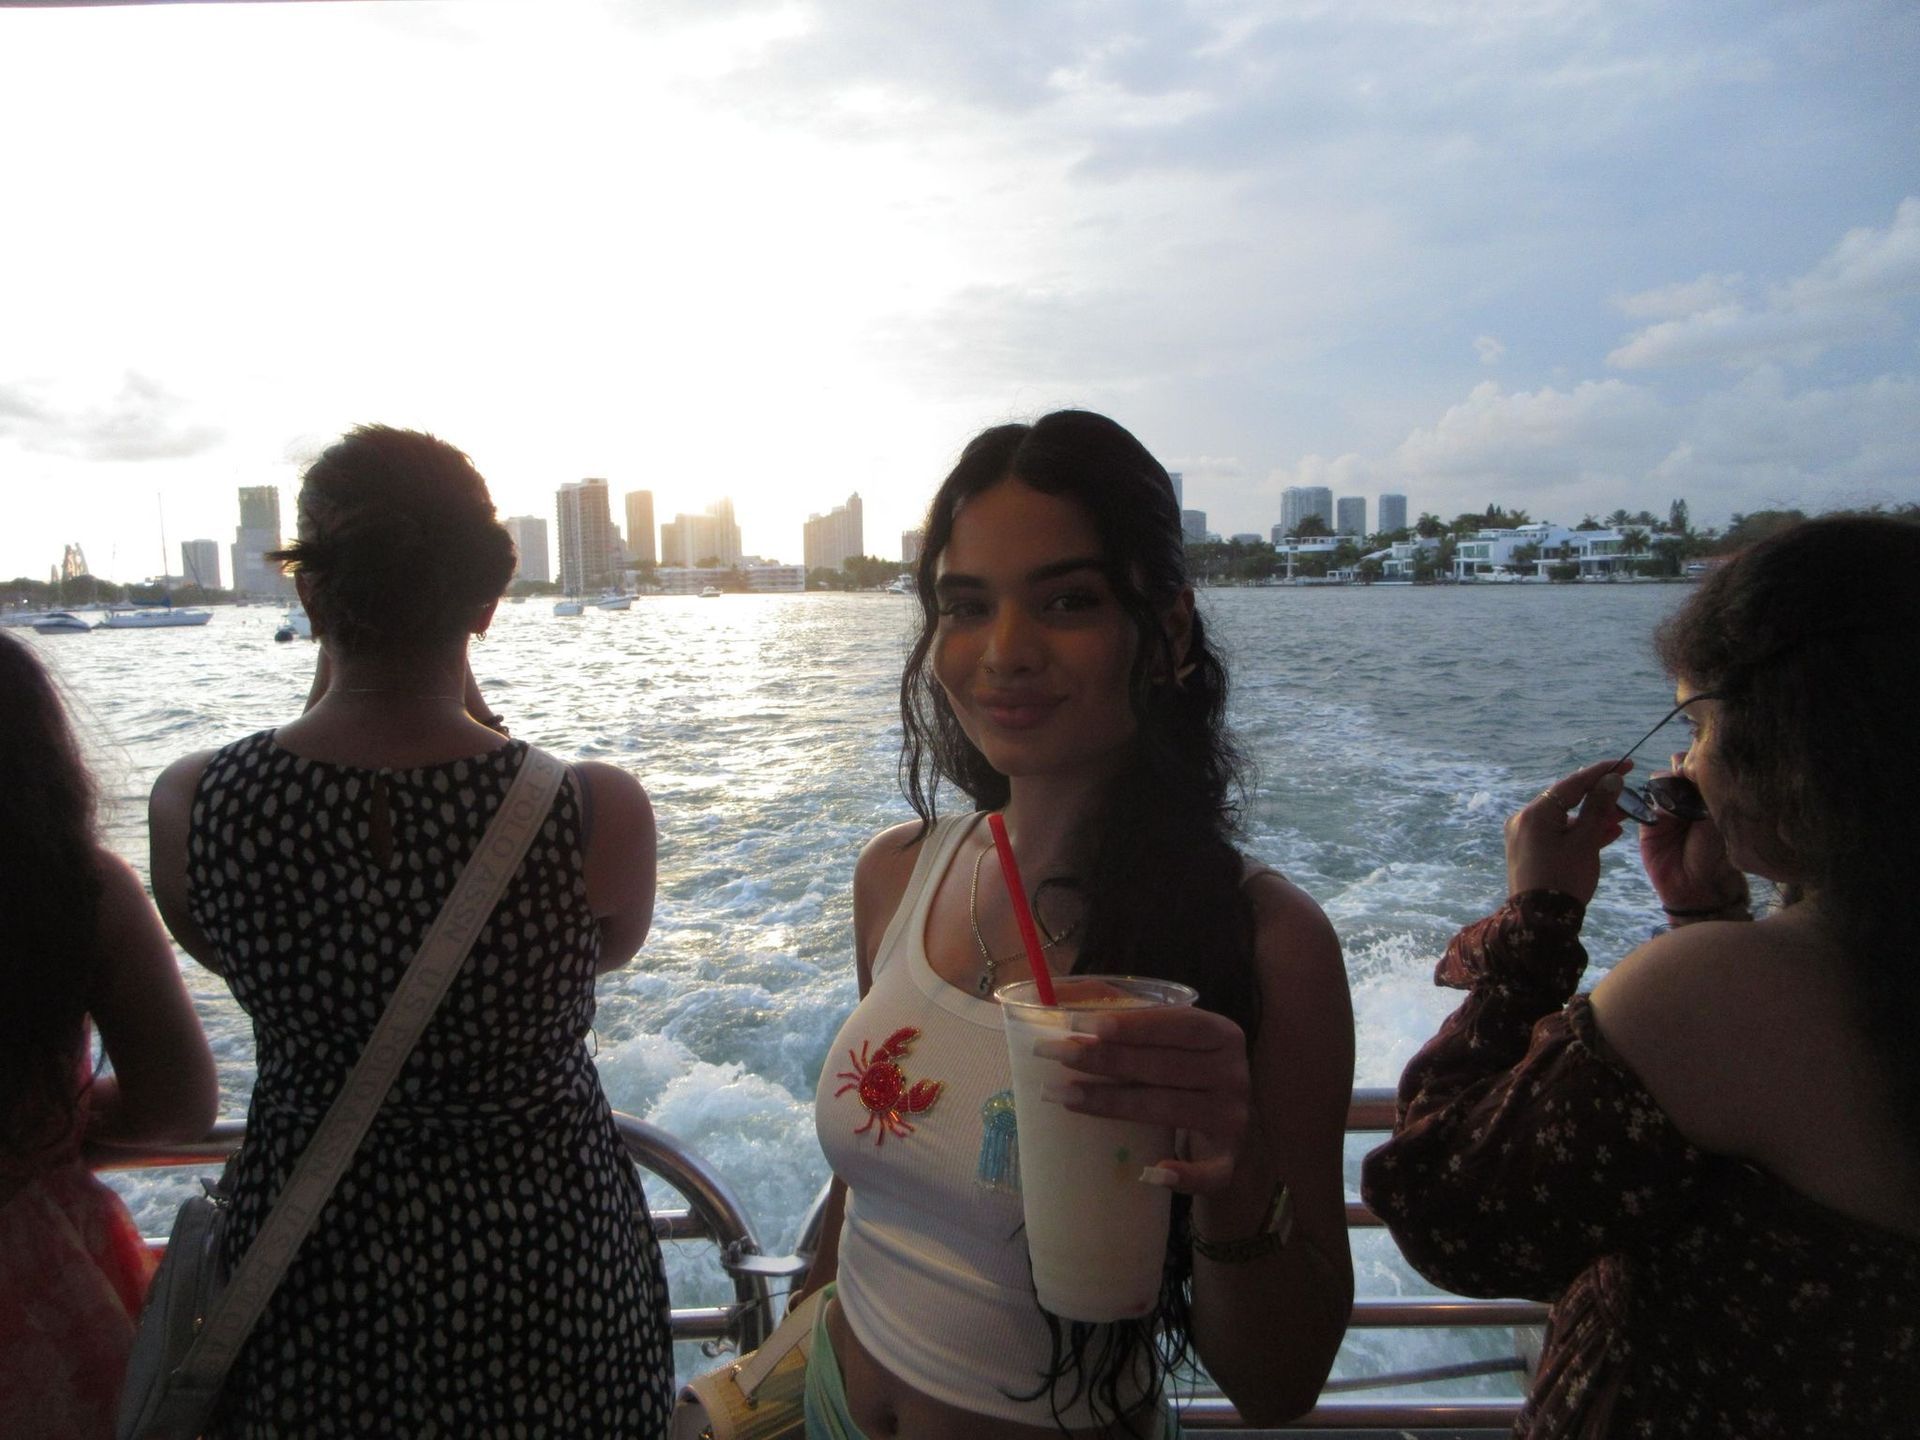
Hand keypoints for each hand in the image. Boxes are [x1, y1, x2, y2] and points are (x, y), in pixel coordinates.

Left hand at [1040, 1004, 1250, 1193]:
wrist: (1221, 1118)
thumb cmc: (1180, 1065)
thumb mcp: (1162, 1032)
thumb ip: (1121, 1008)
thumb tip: (1057, 993)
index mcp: (1222, 1033)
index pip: (1176, 1024)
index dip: (1129, 1024)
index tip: (1079, 1025)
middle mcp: (1234, 1074)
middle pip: (1164, 1067)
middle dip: (1105, 1060)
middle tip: (1055, 1054)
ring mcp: (1233, 1118)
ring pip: (1169, 1110)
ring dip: (1113, 1104)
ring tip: (1064, 1095)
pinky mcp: (1229, 1159)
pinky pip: (1210, 1172)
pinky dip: (1185, 1175)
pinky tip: (1151, 1173)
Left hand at [1505, 758, 1627, 901]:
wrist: (1540, 923)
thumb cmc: (1564, 879)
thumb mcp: (1585, 842)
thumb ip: (1597, 808)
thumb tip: (1611, 780)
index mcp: (1534, 813)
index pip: (1572, 784)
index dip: (1601, 773)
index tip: (1625, 764)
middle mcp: (1524, 820)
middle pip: (1566, 800)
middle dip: (1599, 798)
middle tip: (1627, 793)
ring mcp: (1525, 836)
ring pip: (1565, 818)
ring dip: (1593, 817)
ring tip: (1623, 815)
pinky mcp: (1530, 851)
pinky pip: (1559, 834)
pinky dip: (1581, 833)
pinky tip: (1608, 833)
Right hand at [1637, 752, 1745, 912]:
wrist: (1695, 885)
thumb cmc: (1715, 854)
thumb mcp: (1715, 820)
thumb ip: (1702, 792)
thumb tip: (1689, 765)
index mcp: (1709, 794)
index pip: (1702, 764)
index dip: (1699, 759)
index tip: (1702, 766)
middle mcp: (1687, 796)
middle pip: (1679, 765)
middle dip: (1682, 768)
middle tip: (1686, 779)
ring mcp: (1666, 806)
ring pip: (1660, 779)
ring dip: (1667, 784)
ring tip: (1677, 805)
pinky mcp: (1648, 819)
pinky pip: (1644, 800)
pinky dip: (1651, 801)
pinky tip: (1662, 814)